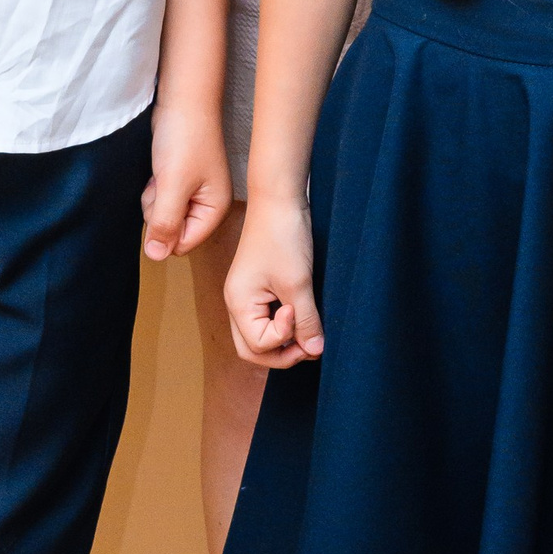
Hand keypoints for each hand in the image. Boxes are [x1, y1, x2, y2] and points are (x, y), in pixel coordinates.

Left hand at [143, 102, 232, 262]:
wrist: (183, 98)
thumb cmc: (184, 138)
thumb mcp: (172, 185)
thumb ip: (164, 223)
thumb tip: (155, 257)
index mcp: (216, 209)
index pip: (183, 244)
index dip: (165, 230)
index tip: (163, 203)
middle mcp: (207, 203)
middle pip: (172, 231)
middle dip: (159, 211)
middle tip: (162, 184)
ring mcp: (194, 191)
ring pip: (163, 214)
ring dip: (155, 198)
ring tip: (162, 173)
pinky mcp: (180, 179)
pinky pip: (161, 198)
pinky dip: (155, 187)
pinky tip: (159, 168)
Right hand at [225, 194, 322, 368]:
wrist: (279, 199)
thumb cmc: (282, 237)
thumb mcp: (298, 283)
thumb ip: (306, 320)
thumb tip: (315, 350)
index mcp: (238, 303)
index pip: (258, 346)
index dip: (284, 339)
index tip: (299, 312)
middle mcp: (237, 304)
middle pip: (253, 349)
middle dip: (282, 354)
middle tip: (310, 345)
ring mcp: (247, 296)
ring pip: (260, 336)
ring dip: (285, 342)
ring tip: (310, 333)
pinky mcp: (260, 287)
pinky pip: (267, 319)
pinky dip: (285, 325)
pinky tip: (303, 316)